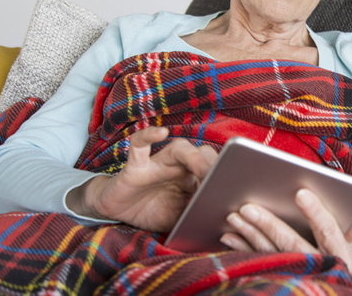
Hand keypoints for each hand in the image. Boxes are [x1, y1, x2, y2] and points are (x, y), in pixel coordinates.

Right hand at [66, 126, 217, 231]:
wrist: (118, 211)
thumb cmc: (150, 210)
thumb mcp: (178, 217)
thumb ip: (195, 214)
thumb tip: (218, 218)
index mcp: (191, 177)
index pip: (213, 169)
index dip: (223, 176)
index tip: (233, 189)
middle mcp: (178, 165)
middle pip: (202, 154)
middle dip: (213, 165)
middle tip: (221, 180)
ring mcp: (158, 162)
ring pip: (179, 147)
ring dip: (192, 156)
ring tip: (201, 166)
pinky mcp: (136, 165)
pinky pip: (140, 144)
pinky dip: (148, 135)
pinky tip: (160, 132)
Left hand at [220, 188, 351, 280]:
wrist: (328, 292)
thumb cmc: (338, 260)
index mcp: (338, 254)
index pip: (327, 231)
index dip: (315, 212)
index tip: (300, 192)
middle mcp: (315, 266)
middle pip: (291, 244)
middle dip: (269, 224)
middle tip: (248, 207)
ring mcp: (293, 273)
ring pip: (269, 252)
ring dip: (249, 234)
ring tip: (234, 216)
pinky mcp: (275, 275)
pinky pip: (255, 261)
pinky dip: (241, 248)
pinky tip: (228, 235)